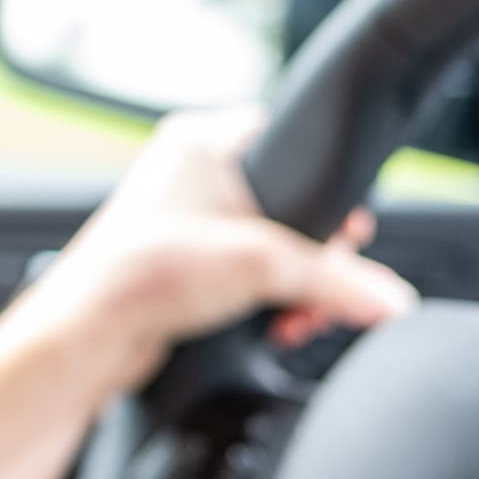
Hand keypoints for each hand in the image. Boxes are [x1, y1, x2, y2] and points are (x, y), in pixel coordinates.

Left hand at [23, 106, 419, 390]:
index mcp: (200, 141)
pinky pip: (248, 278)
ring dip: (295, 288)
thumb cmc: (139, 275)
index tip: (344, 231)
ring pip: (271, 248)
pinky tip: (274, 327)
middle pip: (290, 205)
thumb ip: (334, 280)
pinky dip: (267, 303)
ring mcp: (185, 222)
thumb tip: (390, 298)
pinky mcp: (184, 268)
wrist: (88, 337)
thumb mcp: (257, 265)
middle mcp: (190, 175)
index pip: (288, 140)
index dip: (323, 188)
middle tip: (321, 287)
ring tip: (297, 317)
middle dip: (314, 258)